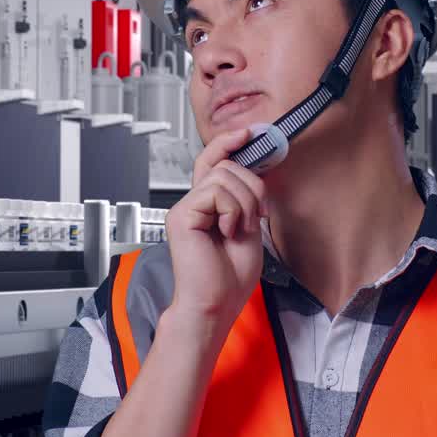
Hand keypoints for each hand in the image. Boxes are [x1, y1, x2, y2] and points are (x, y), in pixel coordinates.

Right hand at [164, 128, 268, 336]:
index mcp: (207, 205)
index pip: (212, 161)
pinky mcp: (181, 215)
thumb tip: (255, 171)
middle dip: (252, 188)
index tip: (249, 132)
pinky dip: (232, 210)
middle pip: (227, 166)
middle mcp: (192, 203)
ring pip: (224, 176)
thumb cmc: (230, 277)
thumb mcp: (248, 228)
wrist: (215, 304)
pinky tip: (226, 232)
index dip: (227, 142)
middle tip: (254, 219)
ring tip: (238, 230)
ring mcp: (184, 208)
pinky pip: (216, 192)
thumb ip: (246, 199)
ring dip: (244, 203)